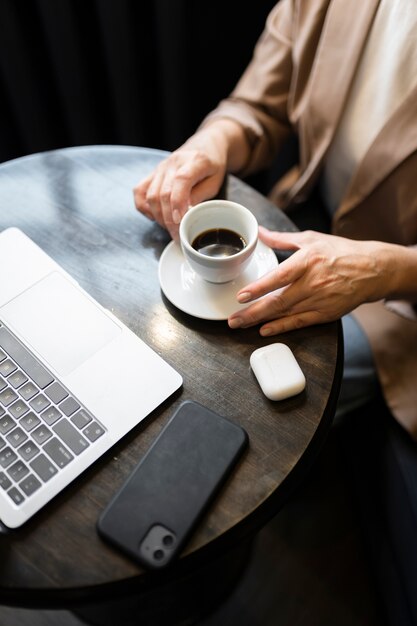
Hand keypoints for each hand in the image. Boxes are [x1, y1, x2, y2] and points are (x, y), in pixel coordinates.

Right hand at [133, 129, 228, 239]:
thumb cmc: (213, 166)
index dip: (178, 203)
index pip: (181, 181)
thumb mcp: (215, 181)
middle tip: (178, 236)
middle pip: (163, 193)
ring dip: (158, 217)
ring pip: (150, 195)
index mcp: (195, 161)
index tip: (180, 221)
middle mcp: (174, 162)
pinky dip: (144, 208)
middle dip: (169, 220)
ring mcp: (160, 167)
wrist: (206, 145)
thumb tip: (184, 215)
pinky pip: (139, 191)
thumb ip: (200, 196)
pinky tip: (156, 216)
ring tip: (170, 228)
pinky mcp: (152, 173)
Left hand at [228, 226, 388, 334]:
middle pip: (277, 301)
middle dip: (252, 312)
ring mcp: (319, 301)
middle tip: (232, 319)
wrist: (372, 269)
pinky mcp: (325, 314)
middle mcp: (312, 283)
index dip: (259, 288)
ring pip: (285, 314)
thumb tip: (260, 232)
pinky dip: (281, 328)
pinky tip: (264, 331)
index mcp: (308, 261)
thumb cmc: (341, 252)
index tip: (241, 295)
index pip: (279, 277)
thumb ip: (282, 238)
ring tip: (240, 325)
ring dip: (260, 321)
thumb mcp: (311, 239)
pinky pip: (299, 323)